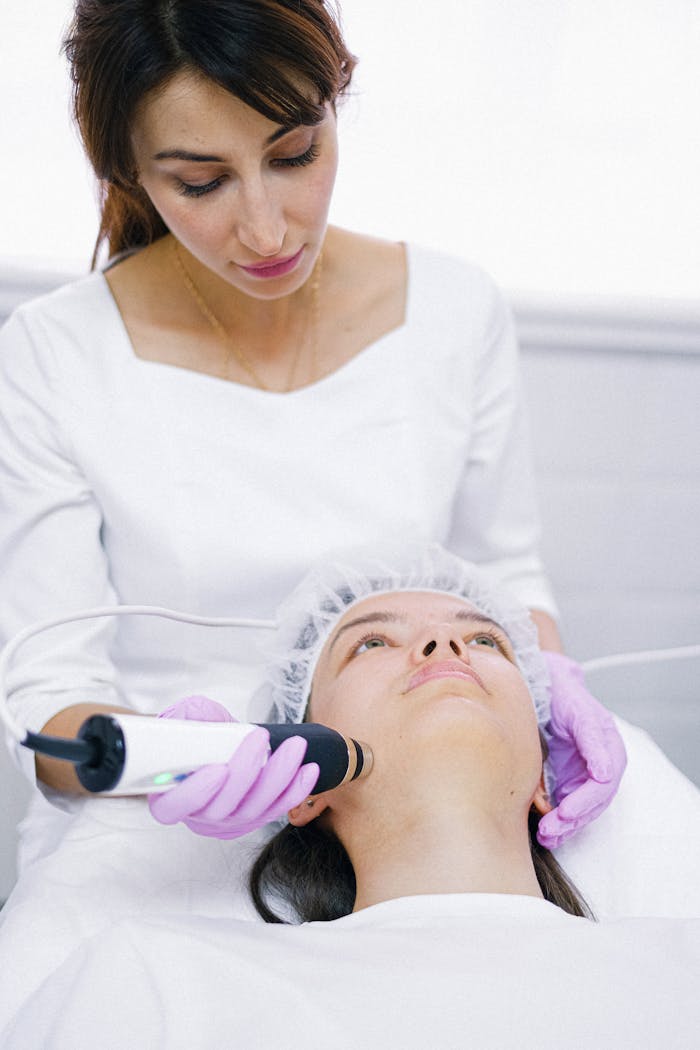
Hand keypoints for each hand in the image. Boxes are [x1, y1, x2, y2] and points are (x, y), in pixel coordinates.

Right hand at [148, 695, 319, 838]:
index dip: (194, 793)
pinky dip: (295, 789)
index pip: (174, 807)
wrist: (218, 744)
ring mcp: (229, 820)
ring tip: (294, 746)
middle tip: (260, 737)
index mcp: (169, 795)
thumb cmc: (195, 735)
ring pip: (254, 809)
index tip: (217, 768)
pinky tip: (308, 769)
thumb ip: (186, 718)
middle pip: (221, 807)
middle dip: (246, 772)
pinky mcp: (257, 816)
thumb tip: (197, 717)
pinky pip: (278, 807)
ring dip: (278, 776)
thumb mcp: (184, 720)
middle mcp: (199, 815)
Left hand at [537, 653, 626, 849]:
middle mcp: (601, 763)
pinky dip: (560, 822)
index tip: (566, 811)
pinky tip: (546, 834)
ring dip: (566, 827)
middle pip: (594, 802)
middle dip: (573, 820)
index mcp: (608, 745)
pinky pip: (570, 806)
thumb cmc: (563, 693)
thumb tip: (604, 774)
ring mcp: (586, 773)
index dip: (585, 800)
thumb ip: (591, 738)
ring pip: (583, 809)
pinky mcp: (570, 779)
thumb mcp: (577, 710)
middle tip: (550, 829)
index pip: (603, 784)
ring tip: (546, 836)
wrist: (546, 685)